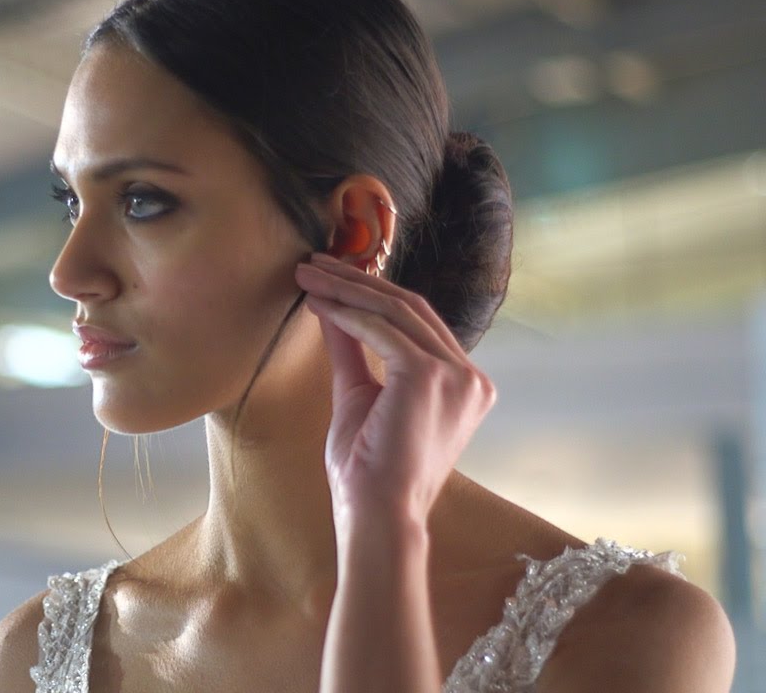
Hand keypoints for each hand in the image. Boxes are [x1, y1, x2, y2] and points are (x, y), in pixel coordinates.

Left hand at [294, 253, 496, 521]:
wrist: (377, 513)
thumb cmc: (368, 469)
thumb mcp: (359, 395)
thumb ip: (352, 351)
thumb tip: (331, 306)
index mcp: (464, 384)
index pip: (418, 322)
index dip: (372, 294)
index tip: (331, 277)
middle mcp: (470, 376)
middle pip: (410, 307)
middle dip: (357, 281)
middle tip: (313, 264)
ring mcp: (457, 375)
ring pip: (396, 311)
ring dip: (346, 289)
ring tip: (307, 276)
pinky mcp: (431, 376)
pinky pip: (381, 330)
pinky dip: (346, 313)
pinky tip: (316, 304)